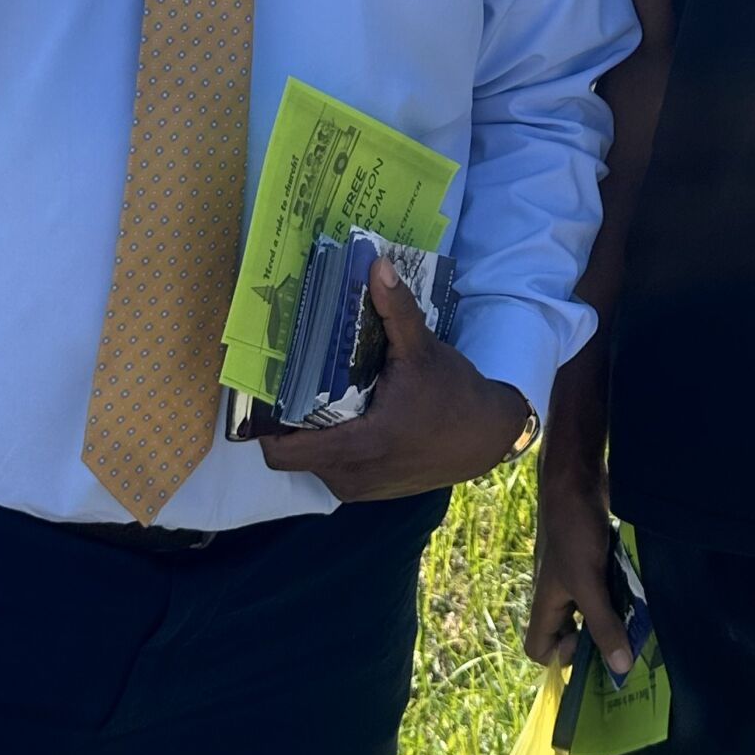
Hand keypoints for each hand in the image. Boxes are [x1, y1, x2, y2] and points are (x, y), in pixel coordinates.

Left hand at [262, 256, 529, 501]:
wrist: (489, 436)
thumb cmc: (455, 396)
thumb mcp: (423, 351)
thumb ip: (395, 310)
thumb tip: (376, 264)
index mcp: (358, 446)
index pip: (282, 451)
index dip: (265, 423)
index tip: (268, 388)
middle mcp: (351, 476)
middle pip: (293, 452)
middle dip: (290, 419)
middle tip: (295, 380)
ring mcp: (360, 487)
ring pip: (312, 460)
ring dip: (312, 433)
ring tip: (319, 394)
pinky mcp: (370, 490)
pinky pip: (333, 468)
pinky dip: (332, 445)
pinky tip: (347, 413)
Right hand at [524, 472, 631, 675]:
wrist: (576, 478)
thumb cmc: (573, 531)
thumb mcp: (589, 582)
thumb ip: (602, 624)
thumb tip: (620, 668)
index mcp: (546, 603)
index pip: (539, 648)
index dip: (561, 657)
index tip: (592, 648)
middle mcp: (558, 594)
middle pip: (568, 633)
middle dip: (596, 641)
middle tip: (628, 642)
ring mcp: (575, 576)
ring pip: (590, 610)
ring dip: (613, 617)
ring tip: (641, 621)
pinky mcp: (593, 559)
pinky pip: (604, 588)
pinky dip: (620, 594)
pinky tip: (642, 592)